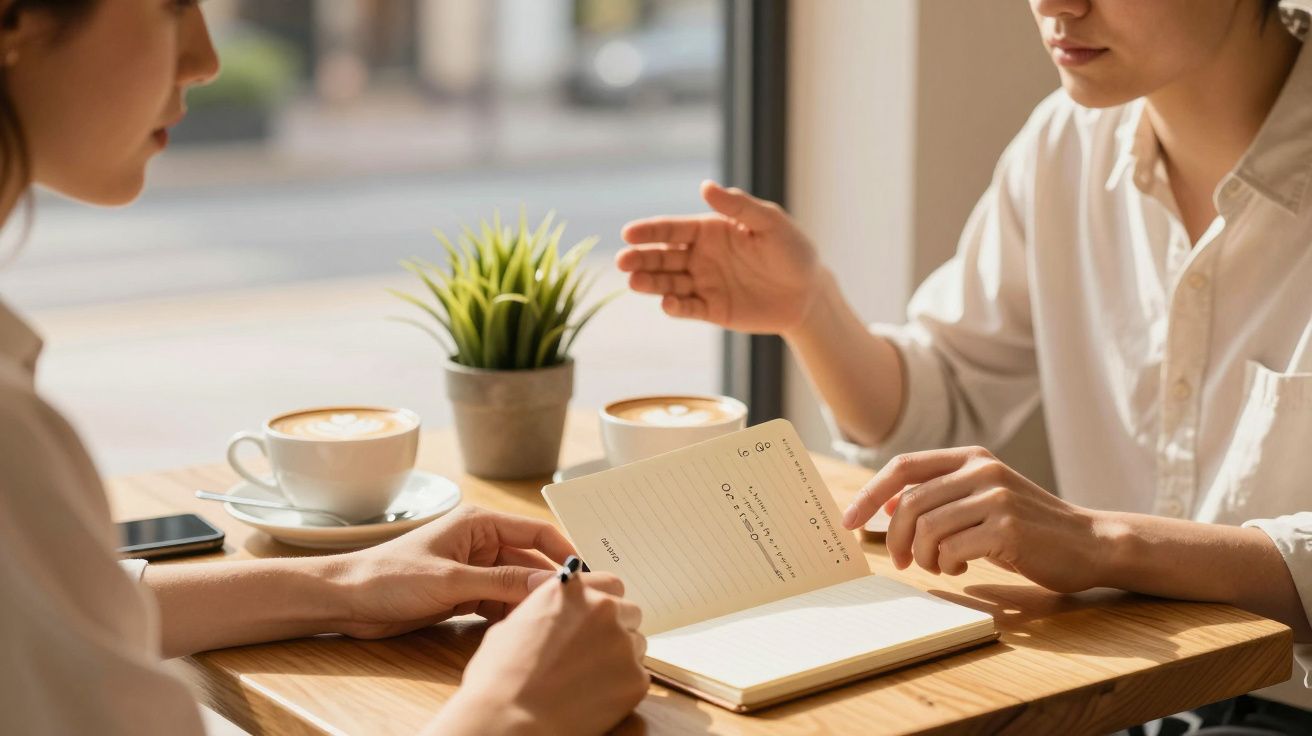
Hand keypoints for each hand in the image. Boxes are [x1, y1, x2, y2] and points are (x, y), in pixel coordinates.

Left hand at [334, 506, 574, 638]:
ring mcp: (473, 568)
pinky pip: (500, 601)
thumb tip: (548, 586)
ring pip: (517, 585)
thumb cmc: (389, 576)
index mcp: (479, 523)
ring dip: (532, 601)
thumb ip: (501, 583)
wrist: (347, 600)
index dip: (564, 550)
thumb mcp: (450, 581)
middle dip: (551, 582)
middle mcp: (481, 542)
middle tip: (579, 605)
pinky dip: (512, 614)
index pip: (536, 532)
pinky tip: (526, 628)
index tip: (589, 572)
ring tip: (558, 620)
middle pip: (530, 561)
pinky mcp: (464, 592)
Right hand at [436, 573, 648, 735]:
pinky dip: (623, 686)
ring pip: (637, 644)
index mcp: (571, 589)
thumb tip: (559, 614)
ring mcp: (622, 643)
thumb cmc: (500, 676)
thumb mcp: (515, 623)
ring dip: (621, 656)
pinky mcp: (635, 678)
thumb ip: (549, 610)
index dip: (605, 603)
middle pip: (629, 613)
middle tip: (594, 653)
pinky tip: (596, 699)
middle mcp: (602, 609)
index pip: (611, 584)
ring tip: (591, 679)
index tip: (599, 618)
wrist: (510, 718)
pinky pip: (639, 676)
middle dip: (616, 629)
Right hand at [618, 179, 822, 334]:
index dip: (650, 231)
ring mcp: (704, 284)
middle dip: (640, 258)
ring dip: (650, 282)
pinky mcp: (712, 309)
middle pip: (662, 256)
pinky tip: (667, 303)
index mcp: (709, 230)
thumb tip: (705, 187)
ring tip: (634, 282)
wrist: (808, 293)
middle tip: (622, 261)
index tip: (628, 234)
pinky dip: (675, 307)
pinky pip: (688, 308)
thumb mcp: (770, 223)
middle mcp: (701, 256)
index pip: (673, 228)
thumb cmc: (792, 251)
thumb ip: (738, 207)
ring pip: (668, 282)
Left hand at [842, 446, 1110, 592]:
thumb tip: (885, 503)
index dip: (869, 494)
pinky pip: (952, 548)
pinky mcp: (1008, 527)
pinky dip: (947, 564)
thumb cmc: (1028, 527)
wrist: (1089, 542)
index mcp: (971, 457)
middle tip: (903, 562)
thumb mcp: (980, 500)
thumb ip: (938, 496)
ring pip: (928, 528)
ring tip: (941, 565)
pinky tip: (961, 568)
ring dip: (925, 556)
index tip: (848, 523)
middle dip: (896, 538)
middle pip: (910, 502)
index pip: (903, 466)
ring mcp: (996, 496)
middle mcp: (982, 469)